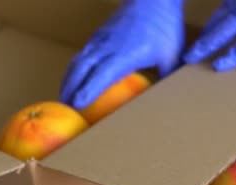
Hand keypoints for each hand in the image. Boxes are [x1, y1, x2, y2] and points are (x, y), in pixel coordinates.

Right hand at [60, 0, 184, 109]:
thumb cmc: (163, 26)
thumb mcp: (170, 55)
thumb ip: (165, 78)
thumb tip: (167, 98)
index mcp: (124, 54)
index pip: (101, 74)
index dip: (89, 90)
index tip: (77, 105)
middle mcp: (107, 47)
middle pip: (81, 69)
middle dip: (70, 89)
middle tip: (64, 107)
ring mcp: (101, 39)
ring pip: (78, 60)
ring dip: (68, 79)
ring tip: (64, 96)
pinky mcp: (99, 35)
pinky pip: (82, 53)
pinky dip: (74, 68)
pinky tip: (75, 77)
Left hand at [183, 0, 235, 71]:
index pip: (222, 14)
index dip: (210, 25)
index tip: (202, 35)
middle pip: (215, 23)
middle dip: (201, 38)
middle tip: (186, 52)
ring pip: (219, 34)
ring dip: (203, 47)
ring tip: (188, 60)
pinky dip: (231, 58)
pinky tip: (218, 66)